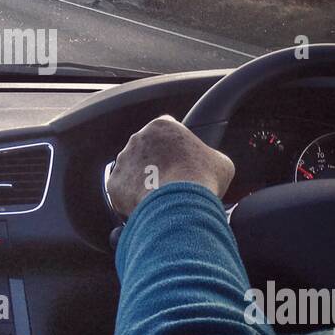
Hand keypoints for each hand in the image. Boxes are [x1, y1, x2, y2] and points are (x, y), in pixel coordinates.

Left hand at [107, 115, 234, 219]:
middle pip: (146, 151)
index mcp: (162, 126)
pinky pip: (122, 191)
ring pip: (132, 171)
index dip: (174, 149)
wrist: (180, 204)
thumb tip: (209, 165)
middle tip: (171, 183)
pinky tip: (148, 208)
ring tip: (160, 198)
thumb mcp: (220, 162)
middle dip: (156, 165)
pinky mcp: (114, 183)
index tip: (181, 163)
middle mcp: (138, 138)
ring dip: (143, 182)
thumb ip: (209, 157)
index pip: (166, 132)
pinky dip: (132, 200)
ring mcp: (123, 160)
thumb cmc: (202, 180)